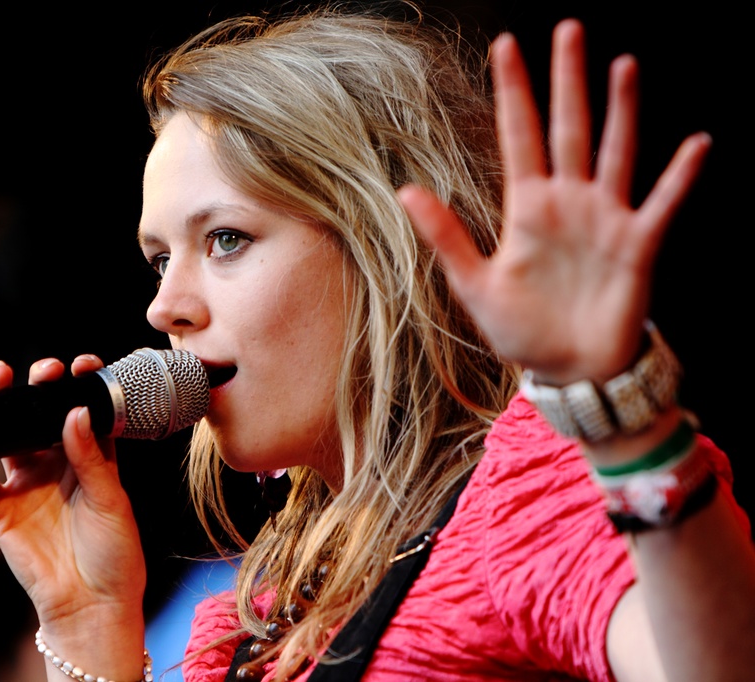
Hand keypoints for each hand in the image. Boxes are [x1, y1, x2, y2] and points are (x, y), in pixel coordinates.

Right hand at [0, 355, 145, 643]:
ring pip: (7, 438)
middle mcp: (57, 466)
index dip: (81, 386)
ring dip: (1, 408)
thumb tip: (74, 412)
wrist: (92, 603)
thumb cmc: (115, 553)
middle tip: (44, 371)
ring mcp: (26, 485)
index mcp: (91, 460)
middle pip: (41, 417)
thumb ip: (91, 457)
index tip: (83, 365)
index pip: (83, 412)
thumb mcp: (111, 499)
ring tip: (1, 378)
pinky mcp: (1, 509)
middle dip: (40, 388)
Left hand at [399, 19, 710, 383]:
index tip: (505, 46)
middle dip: (567, 81)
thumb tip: (406, 190)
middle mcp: (568, 203)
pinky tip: (696, 143)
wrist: (570, 371)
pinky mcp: (638, 246)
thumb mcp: (475, 285)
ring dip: (620, 110)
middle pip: (567, 129)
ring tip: (622, 65)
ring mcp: (606, 219)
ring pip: (614, 151)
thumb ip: (447, 237)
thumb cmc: (523, 330)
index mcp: (527, 209)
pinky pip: (663, 204)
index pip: (518, 137)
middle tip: (568, 30)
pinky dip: (678, 177)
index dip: (514, 93)